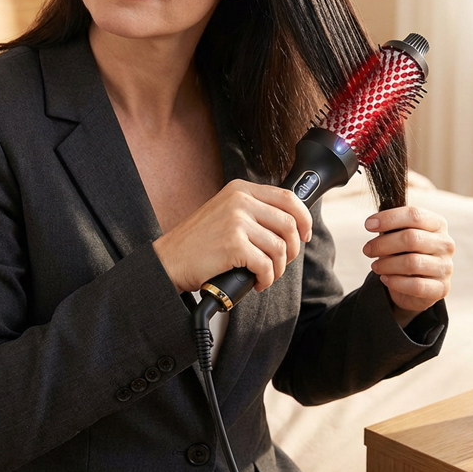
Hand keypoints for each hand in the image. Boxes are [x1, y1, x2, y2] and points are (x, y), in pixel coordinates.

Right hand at [153, 179, 312, 293]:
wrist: (168, 260)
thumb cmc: (196, 243)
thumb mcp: (225, 213)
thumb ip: (253, 211)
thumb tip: (288, 225)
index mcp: (240, 189)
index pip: (288, 198)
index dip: (303, 218)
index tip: (304, 234)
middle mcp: (240, 201)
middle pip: (289, 223)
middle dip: (292, 249)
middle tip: (282, 262)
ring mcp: (236, 221)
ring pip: (280, 247)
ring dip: (278, 268)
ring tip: (265, 275)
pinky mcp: (233, 244)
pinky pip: (266, 265)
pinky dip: (266, 278)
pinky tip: (256, 282)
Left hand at [362, 206, 453, 326]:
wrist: (417, 282)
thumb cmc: (405, 251)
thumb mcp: (399, 235)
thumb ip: (391, 228)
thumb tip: (373, 224)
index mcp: (437, 224)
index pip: (414, 215)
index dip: (389, 218)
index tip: (368, 225)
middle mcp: (445, 243)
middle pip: (411, 238)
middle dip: (383, 244)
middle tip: (367, 250)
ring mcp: (446, 267)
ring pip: (412, 263)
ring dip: (387, 264)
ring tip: (375, 266)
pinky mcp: (442, 288)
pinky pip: (416, 285)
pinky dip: (396, 282)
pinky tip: (385, 278)